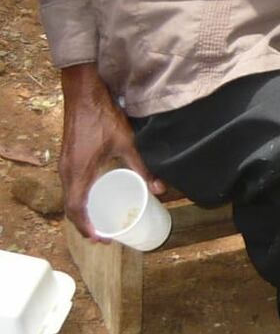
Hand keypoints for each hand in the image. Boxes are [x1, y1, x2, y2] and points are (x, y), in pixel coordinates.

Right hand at [59, 64, 164, 239]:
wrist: (83, 95)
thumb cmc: (103, 118)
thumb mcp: (126, 143)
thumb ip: (142, 166)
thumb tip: (160, 188)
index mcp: (77, 173)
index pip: (76, 209)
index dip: (87, 227)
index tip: (101, 239)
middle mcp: (66, 172)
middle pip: (71, 207)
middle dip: (85, 224)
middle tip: (104, 236)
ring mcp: (65, 165)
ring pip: (69, 197)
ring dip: (81, 212)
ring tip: (98, 222)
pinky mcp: (67, 159)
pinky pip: (69, 186)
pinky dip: (79, 199)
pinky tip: (92, 198)